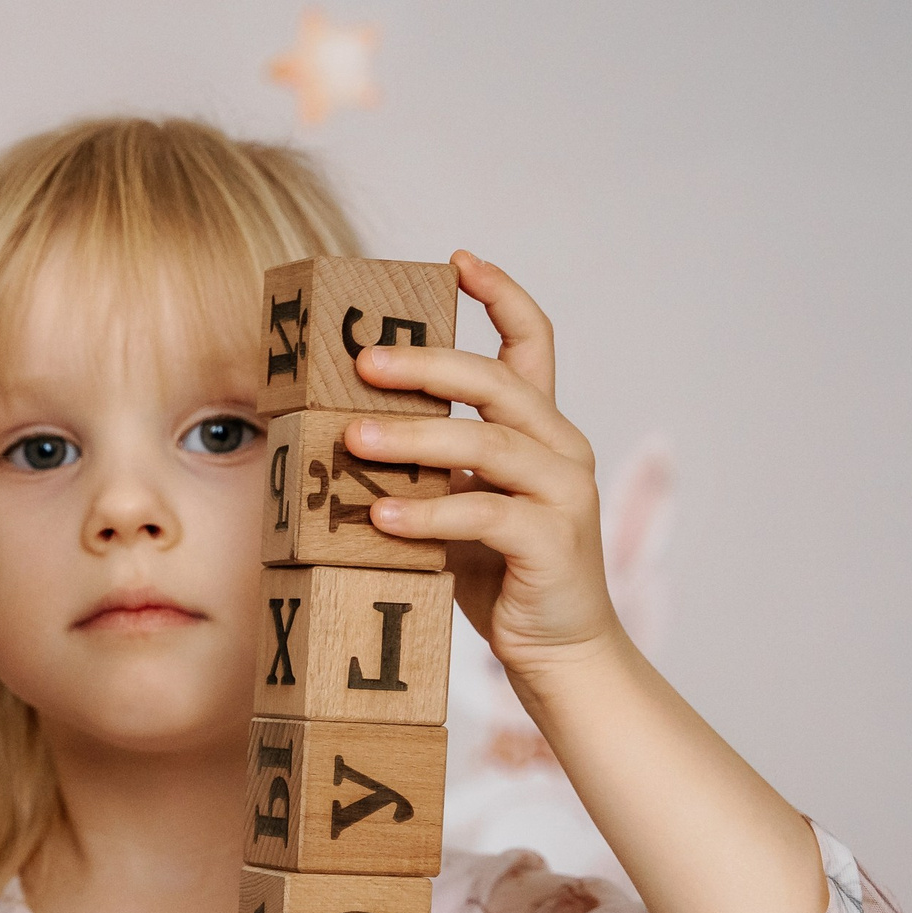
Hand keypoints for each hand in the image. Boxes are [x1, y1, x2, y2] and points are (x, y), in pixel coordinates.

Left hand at [345, 251, 614, 677]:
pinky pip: (485, 514)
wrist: (559, 651)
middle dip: (428, 364)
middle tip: (362, 361)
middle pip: (498, 381)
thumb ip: (433, 468)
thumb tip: (348, 434)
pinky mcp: (552, 542)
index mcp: (541, 430)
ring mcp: (562, 494)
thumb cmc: (501, 576)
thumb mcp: (462, 508)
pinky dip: (430, 513)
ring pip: (488, 444)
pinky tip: (381, 516)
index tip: (458, 261)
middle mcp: (560, 449)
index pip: (533, 342)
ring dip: (414, 438)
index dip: (501, 295)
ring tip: (351, 439)